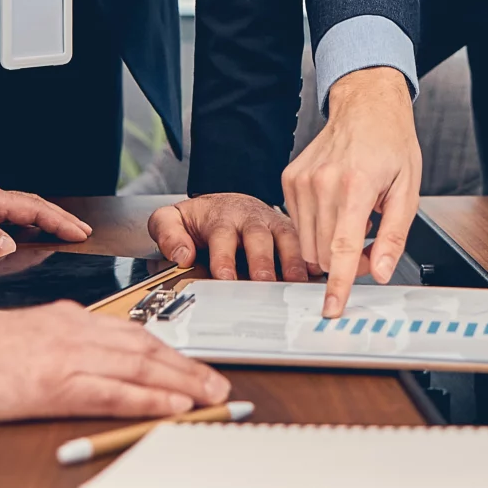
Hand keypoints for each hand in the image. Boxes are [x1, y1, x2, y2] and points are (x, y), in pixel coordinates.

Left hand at [0, 182, 91, 256]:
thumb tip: (9, 245)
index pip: (32, 208)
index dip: (58, 220)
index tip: (78, 232)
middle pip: (34, 205)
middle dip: (61, 218)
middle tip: (83, 231)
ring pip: (24, 209)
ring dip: (47, 219)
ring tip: (65, 231)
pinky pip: (11, 216)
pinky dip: (29, 223)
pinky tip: (30, 233)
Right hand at [0, 300, 231, 422]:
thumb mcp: (18, 337)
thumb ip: (50, 342)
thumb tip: (77, 359)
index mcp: (64, 320)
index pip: (129, 334)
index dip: (167, 352)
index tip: (191, 367)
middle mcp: (73, 332)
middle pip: (145, 348)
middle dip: (187, 367)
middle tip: (219, 384)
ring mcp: (65, 357)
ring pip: (139, 367)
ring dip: (181, 383)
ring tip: (212, 396)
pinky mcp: (53, 384)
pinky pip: (113, 393)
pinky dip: (149, 400)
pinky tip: (172, 406)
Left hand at [148, 193, 307, 281]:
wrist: (225, 204)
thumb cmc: (200, 220)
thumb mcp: (171, 219)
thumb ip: (168, 234)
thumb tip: (182, 256)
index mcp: (221, 217)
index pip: (222, 235)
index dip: (224, 256)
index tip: (224, 277)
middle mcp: (251, 219)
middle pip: (259, 237)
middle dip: (262, 260)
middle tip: (263, 282)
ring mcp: (273, 224)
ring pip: (287, 238)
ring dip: (293, 260)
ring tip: (296, 283)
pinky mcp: (290, 233)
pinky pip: (305, 242)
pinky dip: (313, 257)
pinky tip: (320, 273)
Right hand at [280, 67, 420, 317]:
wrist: (365, 107)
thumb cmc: (391, 144)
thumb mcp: (407, 190)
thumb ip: (393, 235)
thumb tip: (379, 272)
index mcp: (355, 185)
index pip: (341, 248)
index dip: (338, 284)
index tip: (332, 308)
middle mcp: (322, 183)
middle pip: (324, 253)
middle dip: (346, 262)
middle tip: (370, 245)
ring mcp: (300, 181)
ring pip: (308, 243)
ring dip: (330, 247)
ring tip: (355, 221)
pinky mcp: (289, 180)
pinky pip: (298, 225)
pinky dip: (318, 228)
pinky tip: (337, 207)